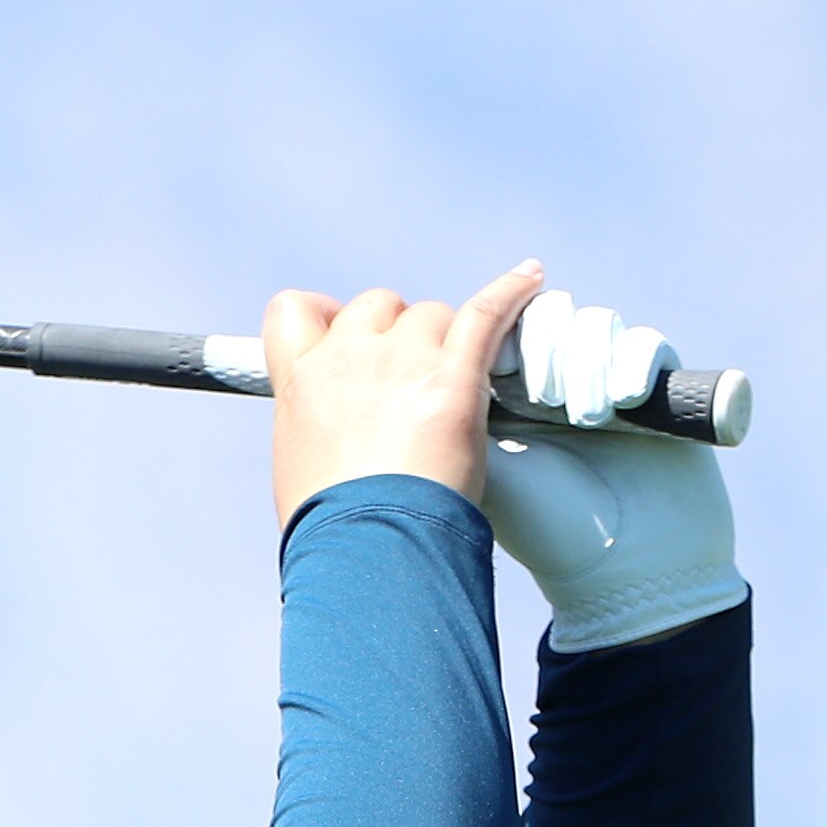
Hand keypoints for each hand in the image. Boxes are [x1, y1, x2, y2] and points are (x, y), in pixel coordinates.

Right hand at [266, 259, 544, 526]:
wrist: (367, 547)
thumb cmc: (333, 526)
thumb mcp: (299, 467)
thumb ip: (316, 424)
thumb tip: (338, 429)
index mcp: (300, 381)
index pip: (296, 310)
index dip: (326, 319)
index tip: (343, 338)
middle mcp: (346, 356)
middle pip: (378, 307)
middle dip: (397, 335)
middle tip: (413, 385)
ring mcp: (401, 361)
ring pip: (432, 316)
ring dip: (446, 342)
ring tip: (459, 387)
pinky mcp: (453, 375)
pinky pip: (486, 312)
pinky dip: (511, 292)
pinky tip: (531, 278)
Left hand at [481, 289, 744, 649]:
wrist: (628, 567)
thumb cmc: (547, 527)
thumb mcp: (487, 469)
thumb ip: (457, 413)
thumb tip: (430, 361)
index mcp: (508, 402)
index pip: (498, 335)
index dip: (496, 336)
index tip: (492, 369)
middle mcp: (557, 387)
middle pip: (545, 319)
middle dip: (542, 347)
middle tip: (541, 394)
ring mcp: (608, 384)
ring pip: (592, 326)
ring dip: (585, 361)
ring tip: (583, 416)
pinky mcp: (656, 390)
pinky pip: (644, 345)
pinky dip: (632, 362)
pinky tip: (622, 401)